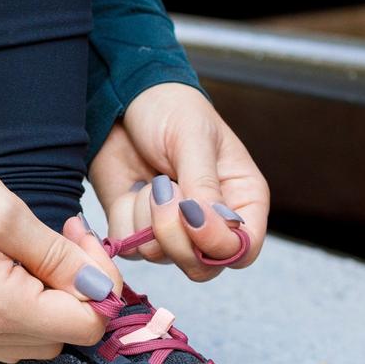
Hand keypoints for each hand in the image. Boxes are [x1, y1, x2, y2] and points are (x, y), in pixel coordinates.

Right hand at [0, 160, 122, 362]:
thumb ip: (60, 258)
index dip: (99, 284)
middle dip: (77, 291)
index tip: (82, 241)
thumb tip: (101, 288)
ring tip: (37, 253)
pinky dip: (24, 308)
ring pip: (37, 340)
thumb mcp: (9, 215)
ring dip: (52, 301)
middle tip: (64, 241)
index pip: (86, 325)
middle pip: (63, 336)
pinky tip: (15, 270)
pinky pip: (7, 335)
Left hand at [88, 83, 269, 280]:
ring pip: (161, 257)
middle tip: (162, 190)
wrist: (122, 97)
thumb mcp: (193, 138)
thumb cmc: (170, 109)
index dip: (217, 245)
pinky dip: (124, 220)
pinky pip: (129, 247)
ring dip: (148, 220)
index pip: (242, 250)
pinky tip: (131, 189)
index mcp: (241, 199)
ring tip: (151, 180)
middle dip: (176, 236)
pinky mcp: (136, 227)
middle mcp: (209, 223)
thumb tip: (206, 223)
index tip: (191, 214)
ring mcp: (171, 229)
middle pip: (202, 266)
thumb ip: (203, 184)